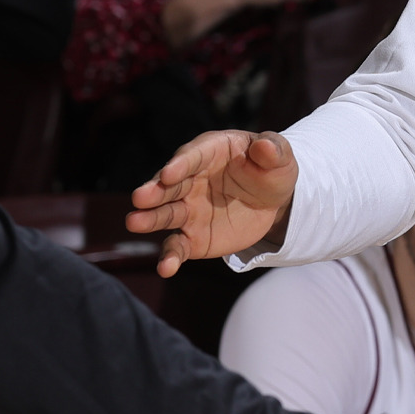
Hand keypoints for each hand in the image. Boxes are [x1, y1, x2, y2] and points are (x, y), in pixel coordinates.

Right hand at [127, 130, 298, 276]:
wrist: (271, 201)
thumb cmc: (270, 170)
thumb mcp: (280, 158)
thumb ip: (273, 151)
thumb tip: (266, 145)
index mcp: (210, 152)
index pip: (192, 156)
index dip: (181, 164)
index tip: (169, 174)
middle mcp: (190, 179)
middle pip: (169, 186)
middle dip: (154, 191)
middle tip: (140, 197)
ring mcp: (188, 209)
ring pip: (166, 214)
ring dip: (150, 219)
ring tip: (134, 222)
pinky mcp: (192, 236)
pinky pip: (178, 246)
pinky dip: (171, 257)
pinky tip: (166, 268)